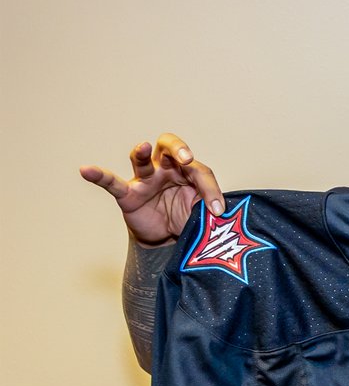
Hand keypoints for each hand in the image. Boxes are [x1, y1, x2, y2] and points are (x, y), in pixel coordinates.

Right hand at [80, 134, 223, 245]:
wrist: (165, 238)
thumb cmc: (183, 217)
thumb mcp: (201, 212)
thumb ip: (210, 208)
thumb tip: (224, 213)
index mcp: (187, 171)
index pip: (199, 171)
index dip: (211, 189)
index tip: (218, 210)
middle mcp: (165, 169)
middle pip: (169, 147)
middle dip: (178, 149)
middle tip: (187, 159)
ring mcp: (144, 179)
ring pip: (141, 159)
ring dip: (140, 152)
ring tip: (141, 146)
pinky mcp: (127, 193)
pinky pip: (110, 182)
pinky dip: (98, 175)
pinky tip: (86, 170)